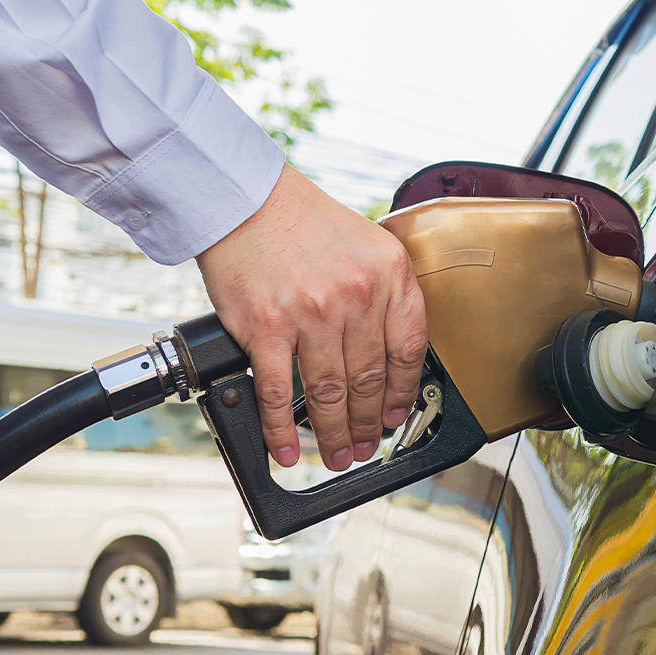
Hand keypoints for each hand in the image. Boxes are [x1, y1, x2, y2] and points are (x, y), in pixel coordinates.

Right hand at [197, 165, 426, 471]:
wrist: (245, 199)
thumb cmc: (302, 220)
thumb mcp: (369, 246)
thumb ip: (385, 295)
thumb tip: (389, 356)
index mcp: (390, 274)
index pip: (409, 350)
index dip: (404, 393)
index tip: (397, 415)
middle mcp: (358, 295)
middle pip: (371, 379)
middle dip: (370, 424)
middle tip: (367, 446)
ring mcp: (312, 314)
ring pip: (330, 393)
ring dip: (335, 434)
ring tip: (337, 455)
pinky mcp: (266, 327)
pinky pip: (278, 393)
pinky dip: (282, 430)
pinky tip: (288, 451)